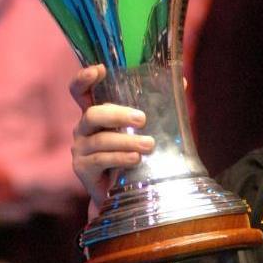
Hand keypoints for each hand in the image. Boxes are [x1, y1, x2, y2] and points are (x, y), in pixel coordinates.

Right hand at [70, 64, 154, 212]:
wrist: (123, 191)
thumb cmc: (134, 153)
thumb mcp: (145, 128)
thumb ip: (159, 105)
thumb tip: (181, 81)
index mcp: (96, 113)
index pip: (80, 91)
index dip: (84, 78)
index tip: (100, 70)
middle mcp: (84, 128)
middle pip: (92, 114)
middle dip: (118, 114)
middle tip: (143, 119)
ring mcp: (81, 148)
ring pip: (100, 140)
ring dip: (127, 141)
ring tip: (149, 145)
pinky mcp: (82, 168)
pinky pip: (100, 160)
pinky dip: (119, 158)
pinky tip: (135, 159)